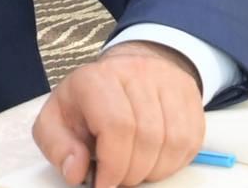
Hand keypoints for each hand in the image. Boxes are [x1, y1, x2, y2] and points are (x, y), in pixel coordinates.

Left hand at [33, 41, 204, 186]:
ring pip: (173, 140)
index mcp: (98, 79)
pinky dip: (174, 162)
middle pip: (148, 136)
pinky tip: (155, 160)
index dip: (113, 165)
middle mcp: (137, 72)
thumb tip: (76, 171)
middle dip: (132, 172)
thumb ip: (58, 147)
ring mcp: (168, 80)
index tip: (104, 183)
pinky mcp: (189, 94)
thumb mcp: (56, 120)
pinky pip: (191, 139)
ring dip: (155, 169)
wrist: (121, 73)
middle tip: (119, 178)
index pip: (117, 125)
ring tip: (136, 169)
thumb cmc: (87, 102)